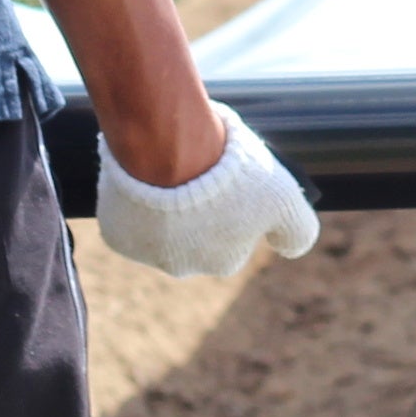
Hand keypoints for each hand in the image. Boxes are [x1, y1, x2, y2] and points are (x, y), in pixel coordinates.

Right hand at [94, 101, 320, 277]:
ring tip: (168, 170)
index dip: (234, 208)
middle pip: (195, 238)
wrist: (166, 148)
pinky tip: (143, 178)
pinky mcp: (117, 236)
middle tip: (198, 172)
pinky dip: (134, 205)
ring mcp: (148, 255)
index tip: (229, 183)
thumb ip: (298, 229)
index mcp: (225, 261)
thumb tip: (292, 248)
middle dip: (198, 212)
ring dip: (164, 209)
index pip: (235, 240)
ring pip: (160, 231)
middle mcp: (185, 268)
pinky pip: (128, 221)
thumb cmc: (229, 171)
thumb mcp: (284, 195)